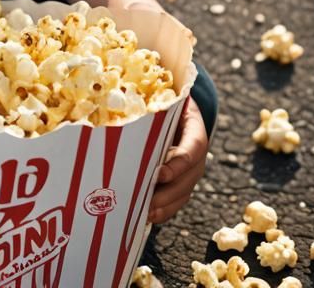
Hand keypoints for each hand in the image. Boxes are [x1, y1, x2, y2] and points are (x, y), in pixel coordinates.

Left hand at [148, 95, 207, 223]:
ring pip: (184, 191)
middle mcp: (195, 151)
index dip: (179, 163)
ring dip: (166, 205)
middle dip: (168, 193)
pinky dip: (166, 209)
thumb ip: (150, 101)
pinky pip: (178, 197)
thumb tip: (117, 98)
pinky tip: (150, 216)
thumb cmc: (164, 98)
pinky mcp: (182, 179)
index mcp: (194, 127)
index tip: (160, 174)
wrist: (176, 105)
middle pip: (188, 177)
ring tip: (146, 214)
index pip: (193, 147)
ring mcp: (191, 168)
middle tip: (147, 203)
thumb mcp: (163, 97)